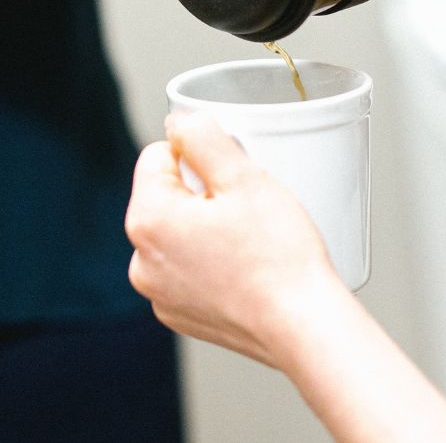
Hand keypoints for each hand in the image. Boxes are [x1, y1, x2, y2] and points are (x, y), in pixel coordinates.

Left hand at [125, 112, 349, 367]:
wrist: (303, 325)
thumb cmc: (279, 256)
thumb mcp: (243, 176)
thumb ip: (203, 136)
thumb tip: (178, 121)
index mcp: (147, 220)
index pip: (157, 156)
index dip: (198, 154)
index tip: (232, 173)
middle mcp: (141, 261)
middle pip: (166, 195)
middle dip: (202, 191)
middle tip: (247, 207)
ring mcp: (159, 293)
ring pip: (177, 233)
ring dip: (204, 226)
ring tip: (248, 239)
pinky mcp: (179, 315)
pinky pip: (187, 269)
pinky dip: (209, 262)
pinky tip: (244, 267)